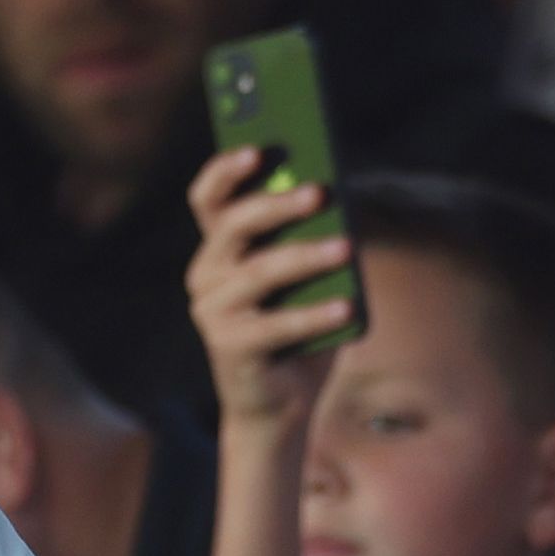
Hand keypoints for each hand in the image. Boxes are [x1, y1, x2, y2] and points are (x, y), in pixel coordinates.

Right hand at [184, 148, 355, 429]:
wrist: (279, 408)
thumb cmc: (298, 333)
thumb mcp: (305, 282)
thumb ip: (309, 243)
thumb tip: (337, 204)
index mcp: (219, 250)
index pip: (209, 199)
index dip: (226, 171)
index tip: (257, 148)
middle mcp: (206, 276)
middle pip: (234, 227)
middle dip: (276, 205)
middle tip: (320, 191)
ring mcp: (213, 313)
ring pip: (260, 272)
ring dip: (306, 256)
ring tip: (346, 246)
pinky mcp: (231, 349)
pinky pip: (278, 325)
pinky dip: (316, 315)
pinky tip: (348, 306)